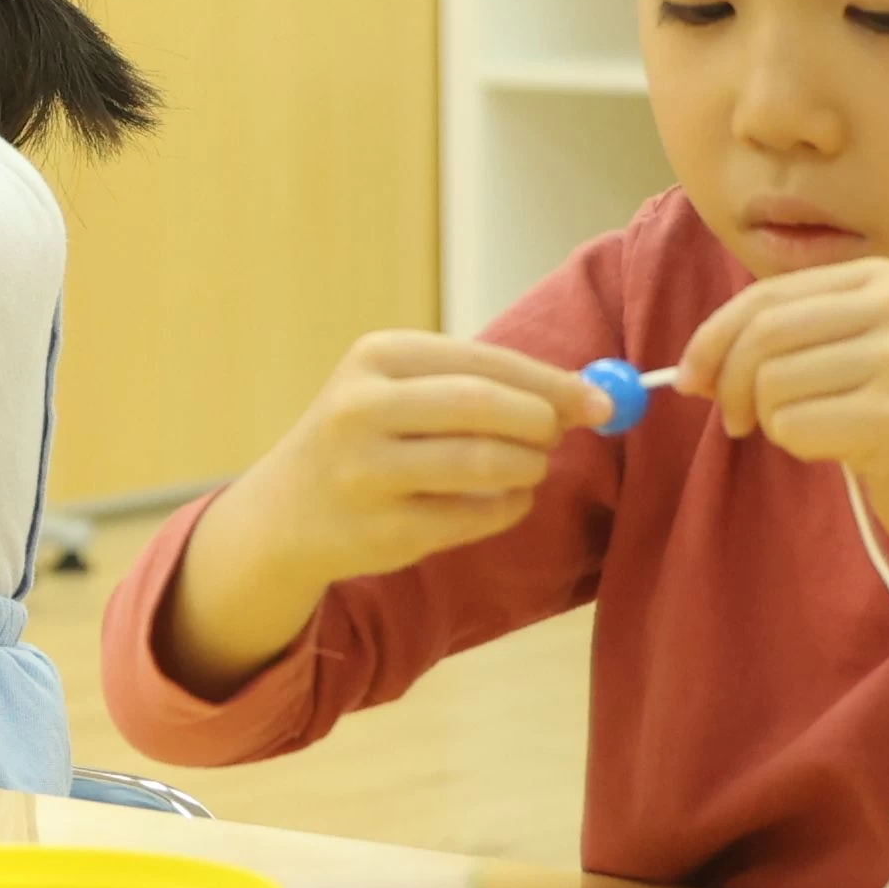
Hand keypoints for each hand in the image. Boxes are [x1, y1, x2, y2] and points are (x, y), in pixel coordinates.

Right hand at [161, 333, 598, 685]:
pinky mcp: (381, 530)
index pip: (482, 361)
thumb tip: (590, 395)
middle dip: (542, 422)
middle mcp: (360, 409)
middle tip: (558, 437)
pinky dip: (507, 508)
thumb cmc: (370, 437)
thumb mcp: (402, 389)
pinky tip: (499, 502)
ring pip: (485, 464)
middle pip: (483, 406)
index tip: (600, 401)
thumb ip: (484, 383)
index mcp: (374, 357)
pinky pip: (476, 516)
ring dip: (529, 469)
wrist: (288, 512)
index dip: (551, 382)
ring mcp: (366, 473)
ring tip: (527, 470)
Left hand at [677, 261, 888, 656]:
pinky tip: (841, 452)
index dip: (712, 337)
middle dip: (730, 383)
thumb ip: (787, 341)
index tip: (691, 378)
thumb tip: (695, 362)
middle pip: (761, 334)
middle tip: (737, 421)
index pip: (765, 296)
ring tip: (816, 433)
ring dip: (774, 420)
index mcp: (884, 280)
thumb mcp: (857, 356)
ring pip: (772, 383)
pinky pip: (794, 426)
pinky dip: (800, 446)